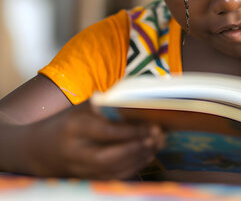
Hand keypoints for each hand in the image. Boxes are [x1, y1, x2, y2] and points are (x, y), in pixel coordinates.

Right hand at [26, 101, 164, 178]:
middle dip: (136, 148)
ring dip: (139, 158)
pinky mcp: (87, 178)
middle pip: (108, 157)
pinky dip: (133, 167)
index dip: (132, 132)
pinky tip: (148, 154)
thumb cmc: (69, 121)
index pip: (106, 132)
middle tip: (158, 137)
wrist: (40, 148)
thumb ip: (109, 105)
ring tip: (157, 143)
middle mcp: (75, 151)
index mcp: (74, 128)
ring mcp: (79, 168)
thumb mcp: (84, 107)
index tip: (153, 126)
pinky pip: (113, 177)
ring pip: (112, 170)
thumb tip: (142, 105)